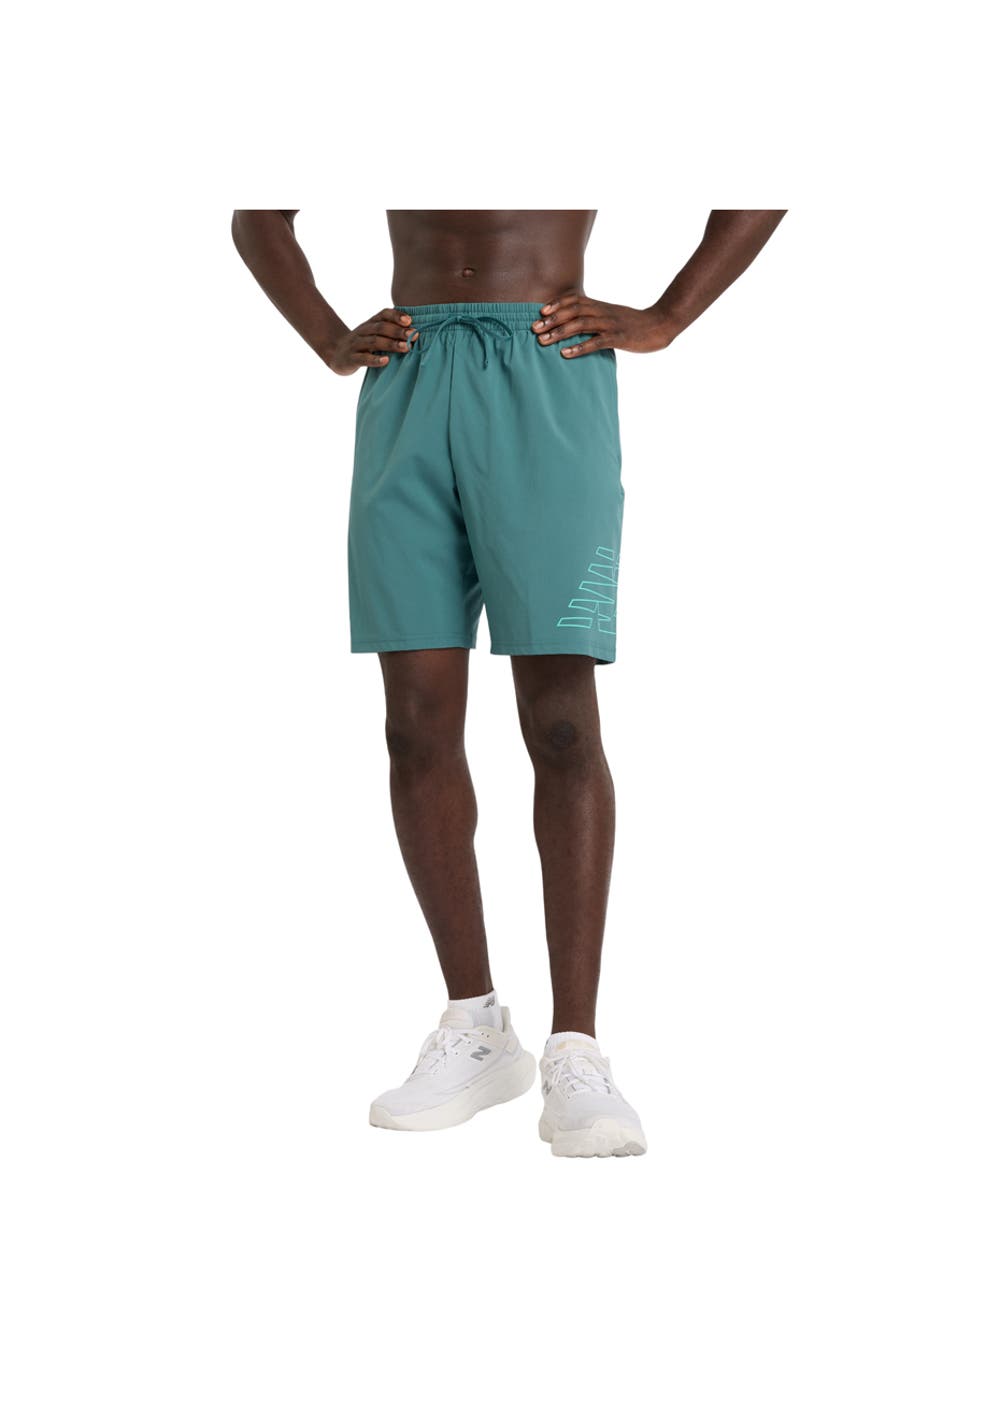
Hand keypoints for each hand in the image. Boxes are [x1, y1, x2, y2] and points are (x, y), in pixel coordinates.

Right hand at [325, 308, 418, 374]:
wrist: (335, 353)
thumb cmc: (362, 344)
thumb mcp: (373, 334)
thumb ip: (389, 330)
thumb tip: (414, 330)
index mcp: (370, 323)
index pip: (383, 314)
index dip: (395, 316)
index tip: (410, 320)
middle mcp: (363, 331)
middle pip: (381, 328)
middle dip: (398, 331)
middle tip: (414, 335)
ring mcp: (356, 345)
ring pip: (374, 342)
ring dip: (391, 344)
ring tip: (406, 347)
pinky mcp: (351, 359)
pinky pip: (363, 359)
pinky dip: (375, 359)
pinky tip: (386, 360)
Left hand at [532, 295, 675, 357]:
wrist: (660, 324)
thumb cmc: (634, 323)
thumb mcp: (612, 315)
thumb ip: (596, 316)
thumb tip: (577, 323)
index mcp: (600, 305)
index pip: (574, 300)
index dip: (557, 304)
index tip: (541, 311)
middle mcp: (602, 312)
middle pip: (573, 311)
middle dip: (552, 319)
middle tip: (534, 328)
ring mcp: (610, 324)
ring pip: (580, 324)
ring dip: (559, 332)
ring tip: (543, 341)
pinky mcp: (618, 338)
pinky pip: (595, 342)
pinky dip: (579, 347)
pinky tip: (565, 353)